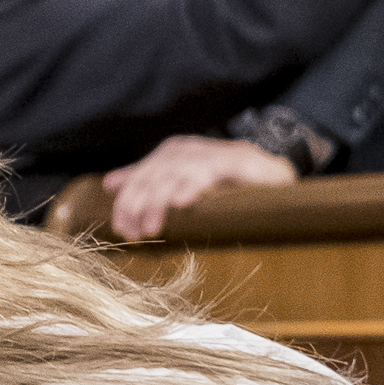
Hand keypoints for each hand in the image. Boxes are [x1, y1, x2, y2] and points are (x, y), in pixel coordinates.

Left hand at [106, 134, 294, 239]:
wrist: (273, 177)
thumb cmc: (225, 185)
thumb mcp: (182, 182)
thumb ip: (148, 181)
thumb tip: (110, 184)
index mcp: (171, 154)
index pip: (140, 177)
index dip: (128, 204)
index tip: (123, 231)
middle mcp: (186, 150)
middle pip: (152, 176)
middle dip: (139, 207)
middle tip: (135, 234)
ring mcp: (211, 153)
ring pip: (174, 176)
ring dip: (159, 203)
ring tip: (151, 228)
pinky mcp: (236, 161)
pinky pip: (208, 172)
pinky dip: (192, 187)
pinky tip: (180, 203)